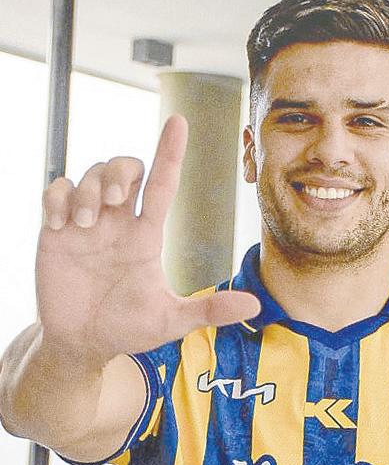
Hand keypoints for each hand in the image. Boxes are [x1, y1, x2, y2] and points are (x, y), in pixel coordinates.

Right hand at [38, 115, 260, 361]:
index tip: (179, 122)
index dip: (170, 152)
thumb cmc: (126, 329)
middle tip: (116, 201)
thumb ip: (208, 311)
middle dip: (120, 171)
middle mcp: (119, 223)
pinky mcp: (57, 230)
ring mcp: (87, 225)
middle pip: (124, 168)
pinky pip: (55, 190)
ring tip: (84, 225)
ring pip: (90, 175)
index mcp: (146, 236)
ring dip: (89, 191)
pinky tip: (59, 223)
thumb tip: (256, 304)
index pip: (161, 183)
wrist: (82, 343)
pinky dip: (57, 197)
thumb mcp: (169, 321)